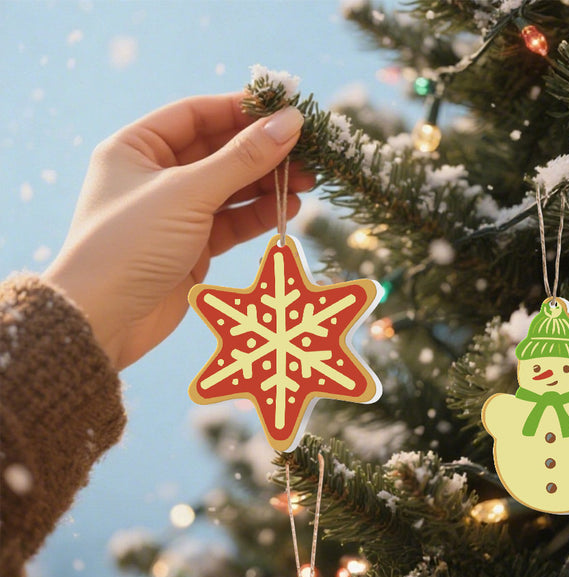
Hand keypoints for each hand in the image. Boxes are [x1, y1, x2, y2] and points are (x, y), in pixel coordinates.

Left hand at [43, 93, 312, 369]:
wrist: (105, 319)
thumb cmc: (132, 244)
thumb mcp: (188, 193)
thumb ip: (242, 158)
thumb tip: (290, 122)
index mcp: (135, 147)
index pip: (196, 115)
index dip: (242, 110)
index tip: (286, 110)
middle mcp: (154, 176)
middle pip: (218, 152)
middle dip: (263, 152)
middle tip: (308, 152)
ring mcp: (175, 214)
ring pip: (230, 189)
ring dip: (267, 184)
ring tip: (308, 182)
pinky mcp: (192, 249)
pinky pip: (232, 223)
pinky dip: (259, 215)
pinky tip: (288, 209)